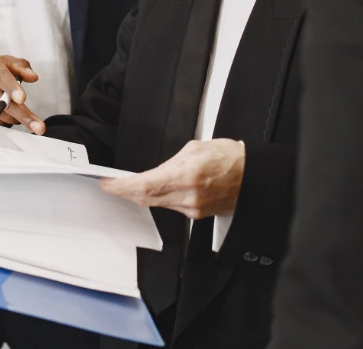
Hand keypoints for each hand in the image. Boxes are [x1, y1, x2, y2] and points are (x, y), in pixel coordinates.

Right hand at [0, 52, 44, 133]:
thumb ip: (18, 65)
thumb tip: (33, 77)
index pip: (1, 76)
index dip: (12, 88)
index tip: (22, 99)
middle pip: (4, 103)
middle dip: (23, 116)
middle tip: (39, 127)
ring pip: (2, 116)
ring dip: (15, 117)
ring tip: (18, 112)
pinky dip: (3, 120)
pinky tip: (0, 112)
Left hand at [100, 139, 244, 218]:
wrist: (253, 177)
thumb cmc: (230, 158)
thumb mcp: (195, 148)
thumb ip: (171, 162)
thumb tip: (157, 170)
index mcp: (186, 175)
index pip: (144, 186)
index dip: (122, 187)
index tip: (108, 183)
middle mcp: (188, 197)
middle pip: (146, 199)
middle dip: (126, 193)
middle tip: (112, 185)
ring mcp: (193, 209)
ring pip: (157, 204)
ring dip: (142, 195)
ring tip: (130, 185)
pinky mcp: (197, 215)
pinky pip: (171, 207)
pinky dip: (159, 198)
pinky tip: (155, 190)